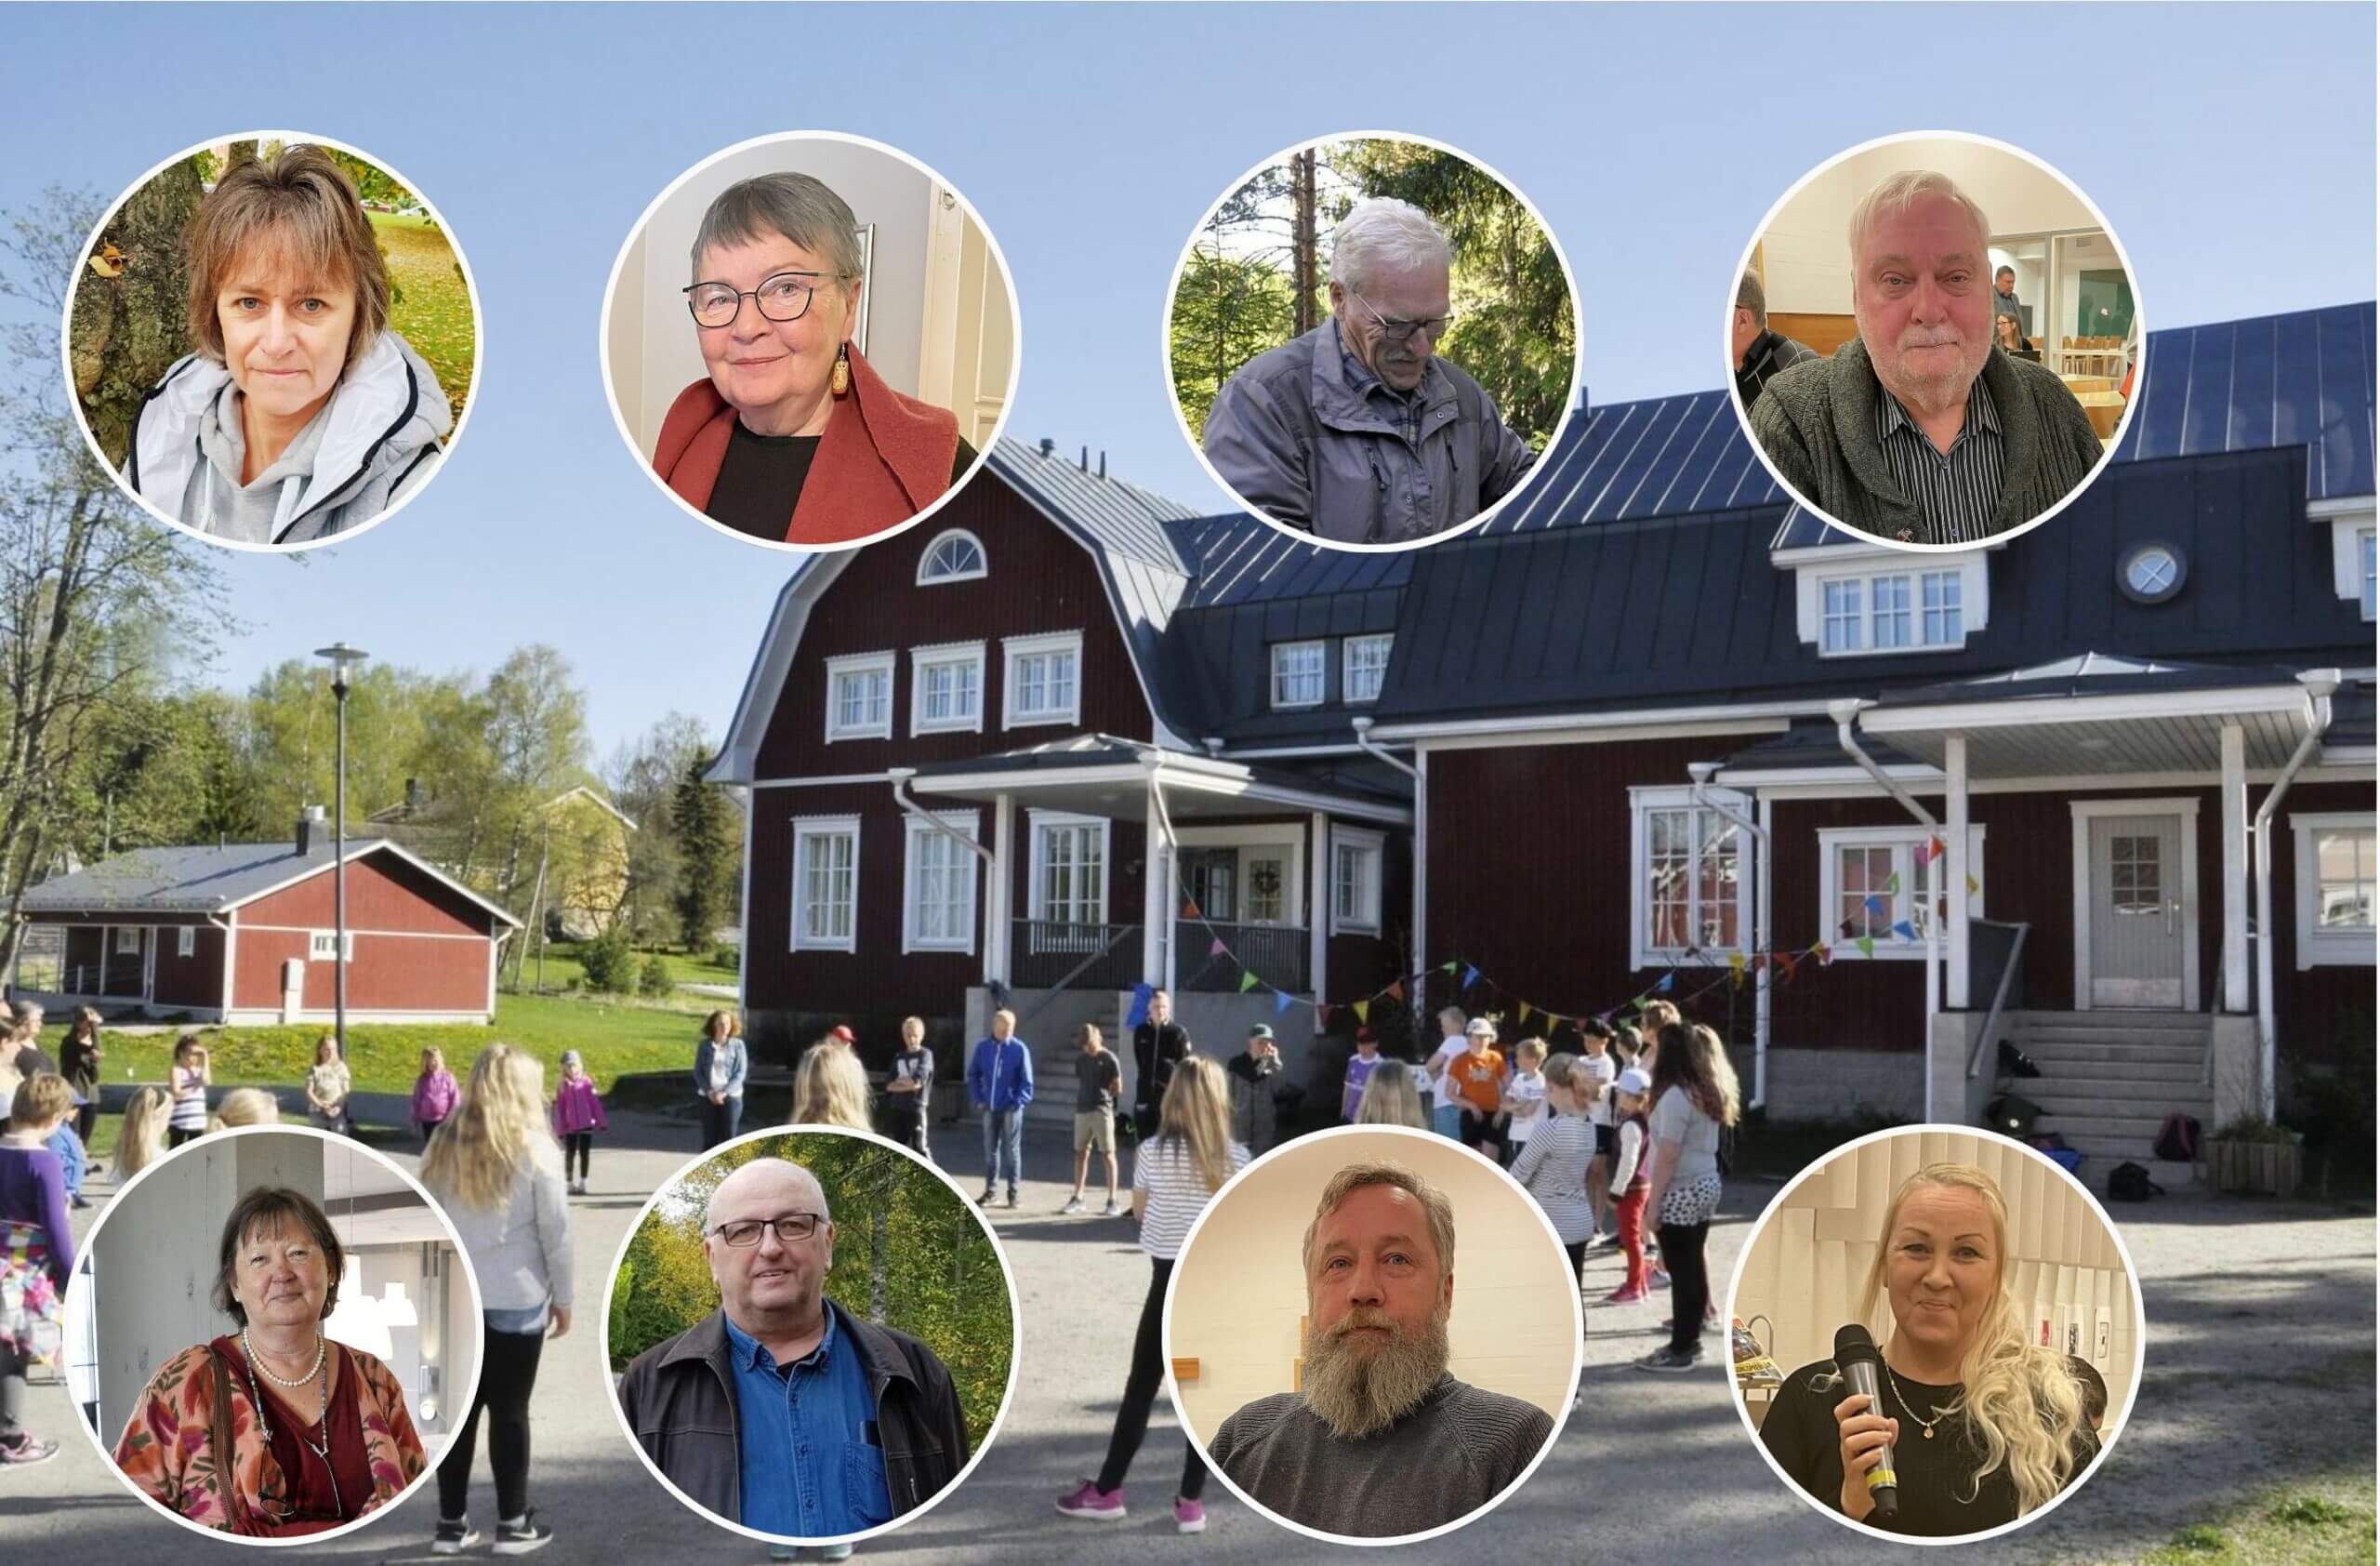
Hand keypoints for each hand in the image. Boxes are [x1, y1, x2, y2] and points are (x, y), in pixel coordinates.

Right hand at [548, 1305, 571, 1339]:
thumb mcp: (551, 1312)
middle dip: (556, 1335)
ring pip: (564, 1330)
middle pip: (563, 1330)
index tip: (548, 1336)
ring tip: (551, 1336)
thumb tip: (547, 1327)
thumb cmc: (555, 1303)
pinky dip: (560, 1332)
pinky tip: (554, 1333)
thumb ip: (549, 1319)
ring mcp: (567, 1319)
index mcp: (562, 1318)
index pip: (560, 1328)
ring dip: (558, 1335)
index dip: (555, 1333)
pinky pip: (565, 1329)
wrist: (560, 1298)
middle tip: (549, 1337)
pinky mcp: (568, 1319)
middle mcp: (566, 1319)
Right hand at [1833, 1391, 1898, 1521]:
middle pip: (1846, 1425)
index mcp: (1851, 1433)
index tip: (1868, 1398)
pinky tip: (1880, 1453)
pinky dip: (1870, 1456)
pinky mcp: (1854, 1473)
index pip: (1842, 1412)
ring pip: (1850, 1442)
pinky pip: (1857, 1462)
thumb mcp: (1880, 1446)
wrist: (1862, 1492)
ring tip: (1886, 1438)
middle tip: (1883, 1422)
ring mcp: (1849, 1458)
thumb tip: (1893, 1421)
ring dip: (1870, 1436)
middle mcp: (1846, 1443)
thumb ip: (1887, 1433)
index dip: (1852, 1402)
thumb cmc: (1870, 1466)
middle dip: (1866, 1420)